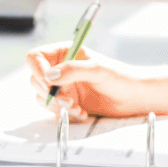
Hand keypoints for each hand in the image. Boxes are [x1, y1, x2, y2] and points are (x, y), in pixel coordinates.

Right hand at [24, 43, 150, 119]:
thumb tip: (49, 76)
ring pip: (42, 97)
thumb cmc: (119, 77)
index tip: (49, 83)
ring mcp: (62, 86)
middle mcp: (60, 69)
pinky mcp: (66, 102)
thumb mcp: (97, 69)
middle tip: (67, 100)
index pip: (36, 57)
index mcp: (64, 53)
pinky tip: (81, 112)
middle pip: (35, 79)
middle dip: (49, 92)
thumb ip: (72, 70)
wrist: (132, 97)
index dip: (38, 70)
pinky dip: (65, 113)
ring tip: (76, 107)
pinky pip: (54, 110)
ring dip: (56, 105)